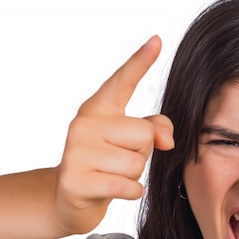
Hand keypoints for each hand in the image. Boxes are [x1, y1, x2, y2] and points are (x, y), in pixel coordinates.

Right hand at [55, 36, 173, 233]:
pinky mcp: (76, 181)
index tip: (157, 40)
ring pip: (136, 164)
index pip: (122, 81)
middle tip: (118, 160)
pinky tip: (114, 189)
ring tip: (112, 174)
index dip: (140, 61)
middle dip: (141, 154)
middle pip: (144, 135)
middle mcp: (83, 124)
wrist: (71, 198)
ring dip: (134, 175)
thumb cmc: (107, 164)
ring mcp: (75, 152)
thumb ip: (156, 129)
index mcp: (98, 108)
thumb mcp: (132, 142)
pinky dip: (130, 192)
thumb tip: (167, 140)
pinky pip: (128, 186)